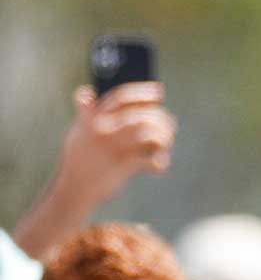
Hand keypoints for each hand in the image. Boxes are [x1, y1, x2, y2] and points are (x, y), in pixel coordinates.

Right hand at [47, 83, 176, 209]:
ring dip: (164, 137)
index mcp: (92, 118)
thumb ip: (85, 111)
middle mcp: (103, 129)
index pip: (120, 97)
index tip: (159, 91)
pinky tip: (160, 165)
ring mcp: (114, 147)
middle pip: (140, 115)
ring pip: (149, 133)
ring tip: (166, 142)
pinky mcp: (123, 166)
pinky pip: (150, 160)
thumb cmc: (77, 159)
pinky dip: (160, 162)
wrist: (72, 188)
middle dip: (160, 117)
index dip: (142, 92)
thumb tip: (87, 91)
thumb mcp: (76, 131)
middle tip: (169, 122)